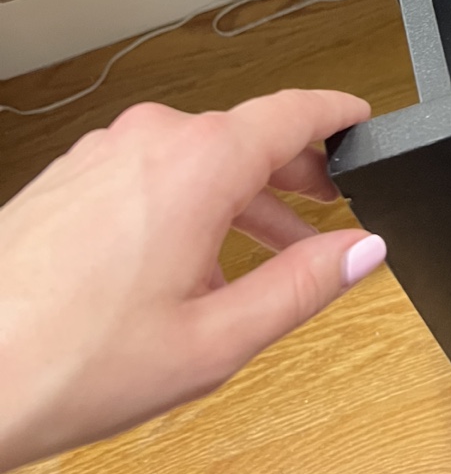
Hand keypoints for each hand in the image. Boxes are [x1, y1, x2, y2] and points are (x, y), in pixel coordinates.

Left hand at [0, 89, 384, 470]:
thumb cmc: (66, 361)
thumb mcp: (213, 340)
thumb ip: (301, 287)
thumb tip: (361, 251)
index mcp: (198, 164)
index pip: (293, 112)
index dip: (338, 113)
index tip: (362, 118)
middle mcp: (152, 139)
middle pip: (246, 134)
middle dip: (294, 170)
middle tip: (327, 207)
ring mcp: (105, 152)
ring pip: (197, 156)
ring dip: (239, 196)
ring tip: (262, 254)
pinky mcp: (73, 173)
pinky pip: (151, 170)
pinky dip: (187, 200)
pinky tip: (188, 261)